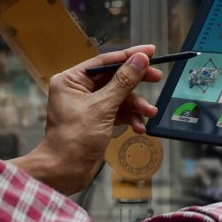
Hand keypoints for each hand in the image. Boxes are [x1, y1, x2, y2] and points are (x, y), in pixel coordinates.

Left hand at [11, 45, 162, 193]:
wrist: (65, 170)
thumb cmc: (75, 138)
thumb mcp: (103, 107)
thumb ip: (123, 82)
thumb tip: (140, 59)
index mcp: (71, 80)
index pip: (105, 61)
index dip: (129, 56)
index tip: (151, 51)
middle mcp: (78, 89)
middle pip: (115, 78)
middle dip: (136, 82)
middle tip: (157, 78)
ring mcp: (88, 105)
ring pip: (120, 96)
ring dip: (136, 105)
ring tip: (149, 113)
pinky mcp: (97, 120)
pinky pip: (118, 112)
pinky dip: (130, 118)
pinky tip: (138, 127)